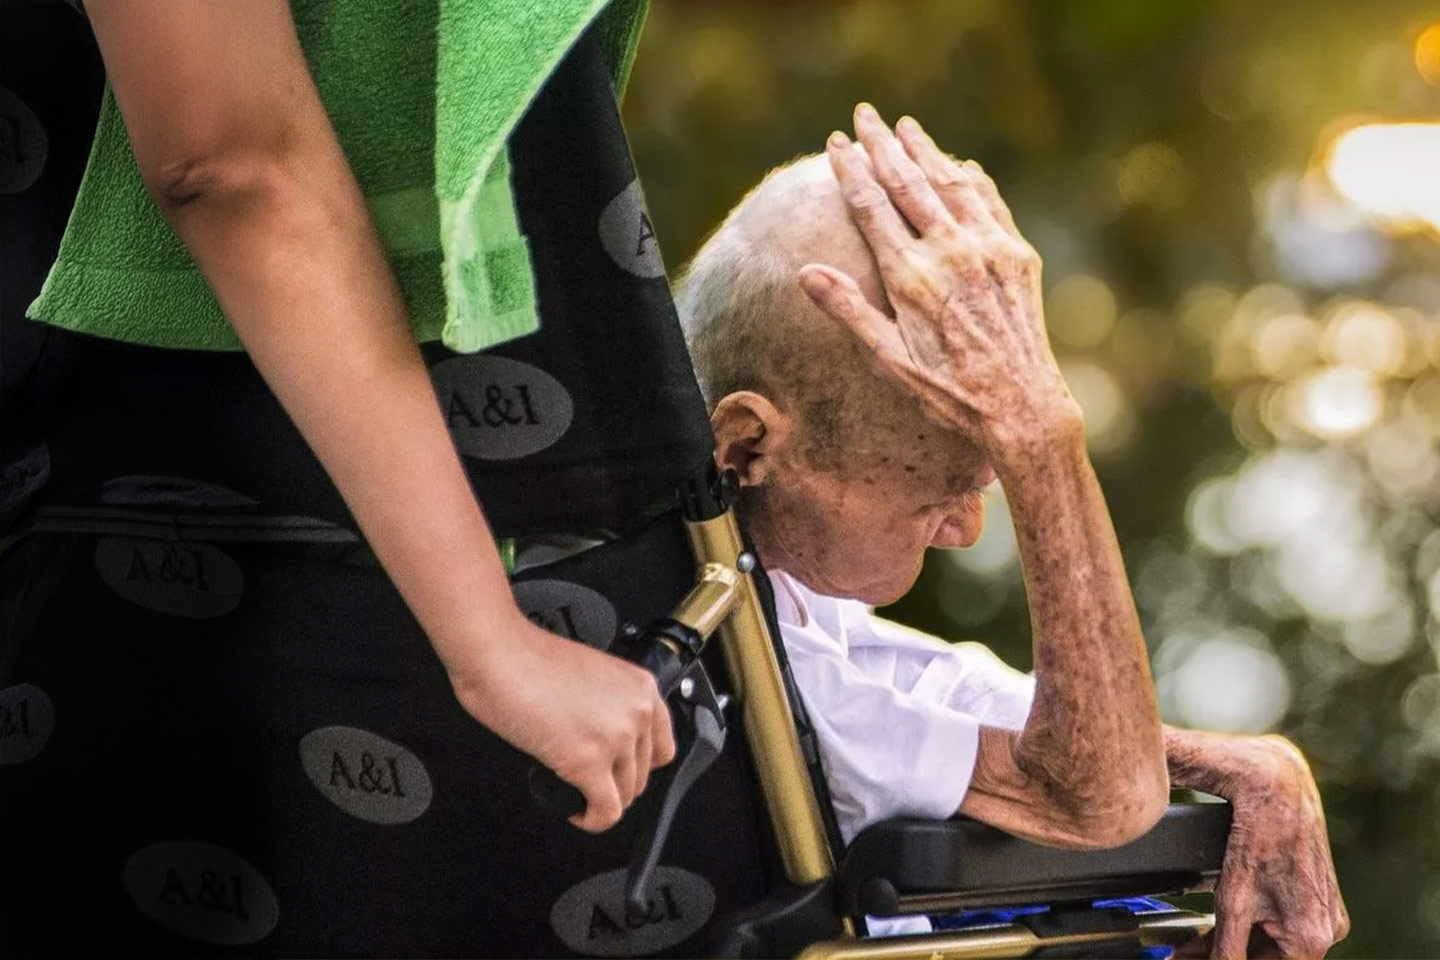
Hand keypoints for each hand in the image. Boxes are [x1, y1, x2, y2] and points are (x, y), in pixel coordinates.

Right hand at [445, 609, 676, 832]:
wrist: (499, 655)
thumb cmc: (528, 659)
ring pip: (625, 796)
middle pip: (643, 774)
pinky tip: (575, 812)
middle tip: (591, 782)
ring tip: (579, 795)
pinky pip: (605, 811)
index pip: (663, 745)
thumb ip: (610, 705)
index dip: (638, 764)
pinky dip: (592, 820)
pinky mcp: (588, 761)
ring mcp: (615, 737)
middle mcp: (636, 711)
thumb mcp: (592, 675)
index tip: (620, 769)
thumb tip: (603, 736)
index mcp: (640, 687)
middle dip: (615, 783)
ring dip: (601, 801)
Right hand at [798, 104, 1080, 457]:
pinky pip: (988, 202)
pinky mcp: (1017, 255)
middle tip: (864, 115)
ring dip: (926, 151)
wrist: (1022, 406)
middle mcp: (950, 252)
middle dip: (883, 145)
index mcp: (910, 277)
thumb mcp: (888, 360)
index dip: (852, 170)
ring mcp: (988, 249)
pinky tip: (958, 165)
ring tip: (906, 126)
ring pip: (950, 183)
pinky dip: (969, 178)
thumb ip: (848, 310)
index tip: (835, 142)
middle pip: (909, 182)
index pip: (872, 206)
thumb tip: (804, 274)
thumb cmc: (948, 393)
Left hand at [1204, 736, 1349, 958]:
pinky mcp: (1322, 893)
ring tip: (1200, 938)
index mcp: (1313, 938)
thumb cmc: (1258, 840)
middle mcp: (1330, 929)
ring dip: (1241, 940)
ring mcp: (1329, 910)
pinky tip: (1228, 918)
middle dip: (1229, 954)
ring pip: (1277, 939)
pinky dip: (1257, 921)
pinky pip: (1287, 919)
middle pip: (1271, 957)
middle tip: (1188, 951)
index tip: (1190, 958)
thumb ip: (1226, 950)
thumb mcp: (1232, 903)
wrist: (1276, 788)